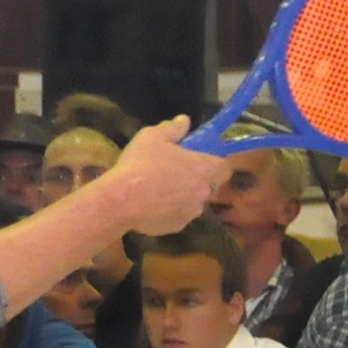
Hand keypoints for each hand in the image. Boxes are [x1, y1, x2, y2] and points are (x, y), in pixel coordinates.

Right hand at [106, 116, 234, 235]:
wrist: (122, 201)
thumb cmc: (141, 164)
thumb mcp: (153, 136)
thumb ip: (172, 128)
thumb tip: (185, 120)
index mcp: (204, 168)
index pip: (225, 166)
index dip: (216, 161)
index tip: (201, 157)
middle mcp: (203, 193)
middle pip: (210, 184)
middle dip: (199, 178)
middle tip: (177, 170)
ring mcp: (192, 213)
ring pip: (194, 202)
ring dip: (185, 195)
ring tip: (161, 188)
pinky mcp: (178, 227)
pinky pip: (180, 215)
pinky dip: (171, 210)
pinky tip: (153, 203)